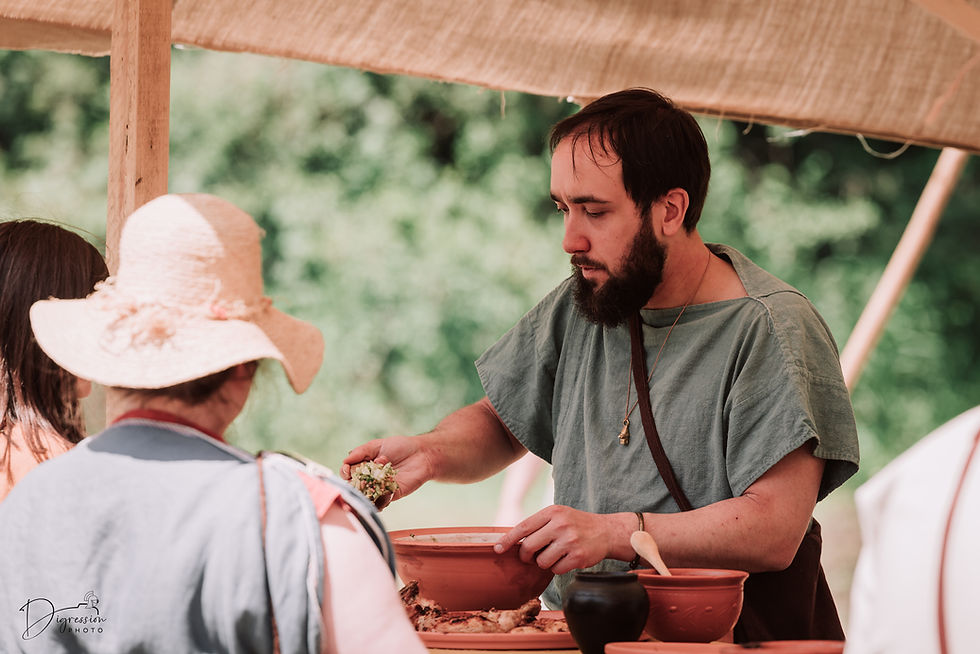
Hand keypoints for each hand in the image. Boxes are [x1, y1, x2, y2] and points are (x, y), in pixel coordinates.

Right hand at [341, 435, 433, 508]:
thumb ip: (361, 452)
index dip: (345, 472)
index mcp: (364, 467)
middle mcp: (370, 479)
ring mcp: (380, 488)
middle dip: (353, 484)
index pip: (348, 473)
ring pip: (366, 497)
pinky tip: (384, 490)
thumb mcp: (377, 445)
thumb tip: (345, 460)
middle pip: (354, 487)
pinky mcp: (392, 495)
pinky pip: (381, 502)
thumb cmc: (400, 447)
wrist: (422, 454)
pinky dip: (380, 499)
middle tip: (357, 478)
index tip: (347, 469)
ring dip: (365, 493)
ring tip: (368, 485)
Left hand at [493, 505, 613, 574]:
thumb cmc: (577, 524)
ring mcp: (570, 541)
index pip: (523, 527)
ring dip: (544, 562)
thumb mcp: (559, 516)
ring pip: (541, 561)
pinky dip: (558, 568)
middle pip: (529, 546)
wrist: (607, 531)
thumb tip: (513, 541)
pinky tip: (567, 559)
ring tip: (555, 554)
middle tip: (529, 557)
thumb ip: (539, 525)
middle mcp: (560, 524)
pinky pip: (556, 569)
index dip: (508, 540)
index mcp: (552, 512)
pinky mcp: (578, 556)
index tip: (497, 549)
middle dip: (526, 556)